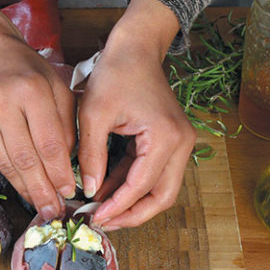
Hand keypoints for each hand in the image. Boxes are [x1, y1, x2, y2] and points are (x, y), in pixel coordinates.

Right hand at [0, 0, 75, 219]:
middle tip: (57, 213)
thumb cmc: (27, 68)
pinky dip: (12, 177)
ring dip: (27, 190)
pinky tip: (25, 189)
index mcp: (30, 89)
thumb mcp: (56, 85)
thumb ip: (65, 122)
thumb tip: (70, 164)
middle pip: (26, 158)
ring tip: (43, 208)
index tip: (71, 191)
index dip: (60, 172)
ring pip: (7, 163)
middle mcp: (1, 103)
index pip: (49, 141)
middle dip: (44, 190)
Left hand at [77, 0, 195, 229]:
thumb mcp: (94, 114)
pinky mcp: (171, 140)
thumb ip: (91, 155)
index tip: (94, 217)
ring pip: (161, 188)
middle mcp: (182, 144)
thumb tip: (87, 191)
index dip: (118, 206)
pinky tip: (107, 188)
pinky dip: (132, 183)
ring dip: (132, 201)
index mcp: (166, 137)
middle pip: (163, 197)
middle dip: (133, 214)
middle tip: (103, 222)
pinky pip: (154, 172)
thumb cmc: (116, 73)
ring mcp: (180, 143)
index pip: (142, 186)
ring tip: (101, 208)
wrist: (135, 48)